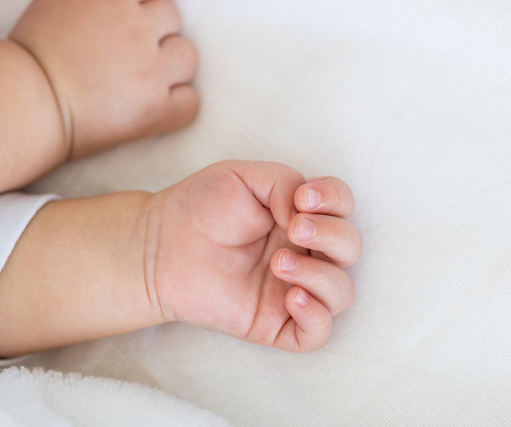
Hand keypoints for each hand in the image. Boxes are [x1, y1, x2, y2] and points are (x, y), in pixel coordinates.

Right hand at [8, 0, 199, 158]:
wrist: (24, 105)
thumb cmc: (35, 48)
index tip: (125, 1)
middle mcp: (139, 31)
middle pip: (171, 14)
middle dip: (150, 25)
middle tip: (120, 44)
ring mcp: (151, 74)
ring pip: (186, 55)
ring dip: (168, 61)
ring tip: (139, 72)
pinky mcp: (155, 112)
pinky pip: (190, 101)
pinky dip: (178, 101)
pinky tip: (154, 100)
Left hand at [144, 161, 361, 351]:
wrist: (161, 244)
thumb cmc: (201, 207)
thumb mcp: (244, 176)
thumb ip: (285, 181)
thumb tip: (307, 213)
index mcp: (301, 215)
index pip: (343, 207)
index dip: (335, 199)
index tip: (304, 197)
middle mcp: (304, 251)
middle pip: (350, 248)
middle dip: (331, 234)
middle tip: (294, 226)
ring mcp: (292, 288)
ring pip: (341, 292)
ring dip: (320, 275)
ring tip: (279, 263)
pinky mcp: (275, 322)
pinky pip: (318, 334)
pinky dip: (316, 317)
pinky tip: (290, 297)